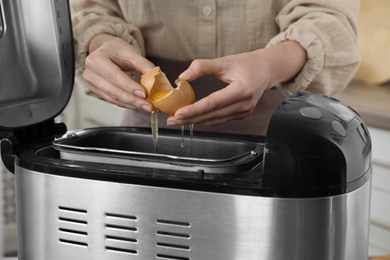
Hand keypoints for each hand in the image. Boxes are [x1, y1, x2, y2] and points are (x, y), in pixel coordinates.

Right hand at [82, 34, 154, 111]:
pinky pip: (113, 102)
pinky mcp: (97, 93)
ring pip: (114, 99)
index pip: (115, 76)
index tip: (144, 94)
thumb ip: (144, 65)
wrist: (104, 51)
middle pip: (114, 91)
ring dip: (132, 105)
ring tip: (147, 107)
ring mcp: (92, 85)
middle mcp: (90, 74)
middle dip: (133, 100)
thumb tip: (158, 79)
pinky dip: (127, 105)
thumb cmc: (117, 51)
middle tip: (149, 106)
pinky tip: (138, 105)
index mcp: (96, 60)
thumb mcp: (131, 53)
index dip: (130, 87)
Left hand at [167, 41, 306, 126]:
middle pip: (212, 115)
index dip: (194, 110)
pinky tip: (193, 118)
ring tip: (178, 120)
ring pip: (215, 120)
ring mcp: (244, 112)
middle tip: (171, 120)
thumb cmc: (247, 63)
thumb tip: (182, 77)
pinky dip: (206, 120)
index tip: (178, 113)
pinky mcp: (242, 115)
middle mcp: (244, 104)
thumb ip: (203, 67)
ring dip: (195, 121)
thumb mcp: (225, 61)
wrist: (267, 70)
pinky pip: (220, 120)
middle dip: (190, 119)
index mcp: (242, 90)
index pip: (213, 103)